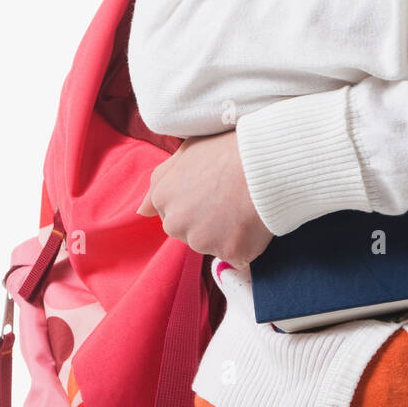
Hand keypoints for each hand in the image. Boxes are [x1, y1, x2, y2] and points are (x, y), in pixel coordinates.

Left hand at [136, 132, 273, 269]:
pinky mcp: (229, 254)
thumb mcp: (188, 151)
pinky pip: (238, 256)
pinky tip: (255, 221)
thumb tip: (142, 211)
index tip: (214, 191)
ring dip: (228, 234)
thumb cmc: (229, 150)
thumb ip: (161, 179)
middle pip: (190, 233)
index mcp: (164, 198)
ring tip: (245, 207)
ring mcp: (202, 241)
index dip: (197, 202)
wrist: (265, 163)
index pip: (173, 213)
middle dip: (207, 222)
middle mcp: (176, 224)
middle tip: (231, 200)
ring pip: (213, 246)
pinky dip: (247, 244)